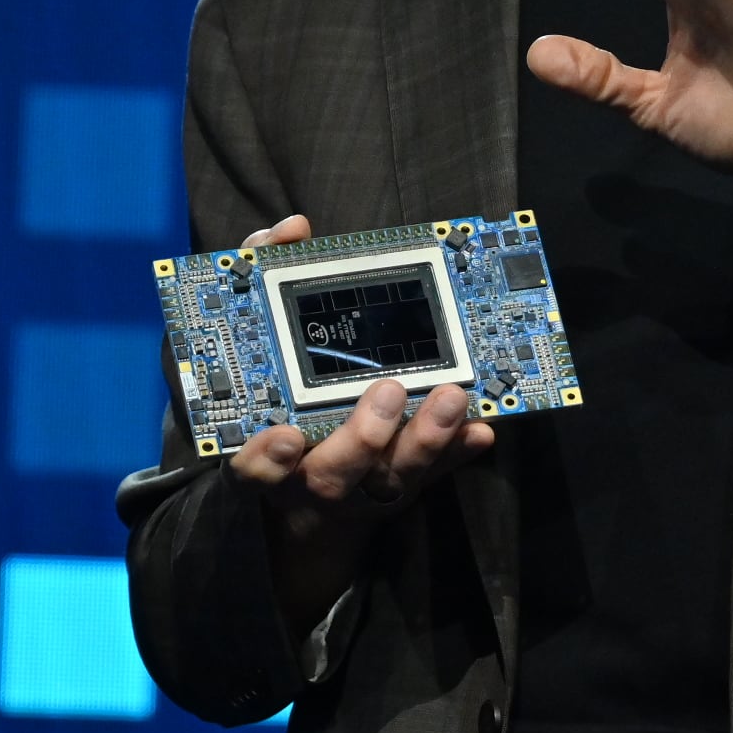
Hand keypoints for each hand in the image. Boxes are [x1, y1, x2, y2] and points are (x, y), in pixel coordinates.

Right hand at [216, 214, 495, 637]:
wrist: (307, 503)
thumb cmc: (278, 399)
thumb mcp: (257, 345)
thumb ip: (263, 282)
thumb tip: (293, 228)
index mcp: (264, 454)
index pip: (251, 469)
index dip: (266, 460)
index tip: (286, 438)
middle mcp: (310, 480)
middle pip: (334, 474)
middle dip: (364, 437)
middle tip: (389, 391)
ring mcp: (362, 490)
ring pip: (393, 477)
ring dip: (425, 438)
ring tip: (451, 397)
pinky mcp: (404, 486)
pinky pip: (435, 475)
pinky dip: (457, 452)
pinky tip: (480, 428)